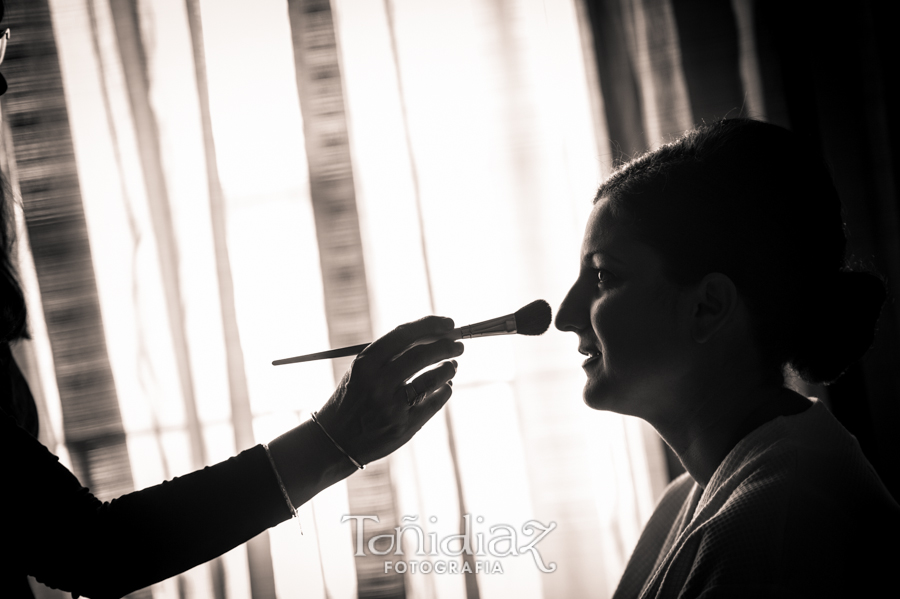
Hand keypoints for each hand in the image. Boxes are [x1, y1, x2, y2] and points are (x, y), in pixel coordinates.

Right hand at [314, 315, 463, 464]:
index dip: (430, 325)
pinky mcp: (404, 426)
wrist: (336, 440)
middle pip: (421, 354)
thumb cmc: (355, 398)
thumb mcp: (361, 372)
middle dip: (446, 346)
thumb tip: (433, 336)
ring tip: (452, 365)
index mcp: (365, 363)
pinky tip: (445, 386)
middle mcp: (378, 382)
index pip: (404, 334)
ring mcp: (391, 406)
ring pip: (433, 378)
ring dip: (448, 368)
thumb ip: (390, 354)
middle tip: (458, 346)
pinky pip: (435, 401)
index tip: (449, 323)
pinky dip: (445, 390)